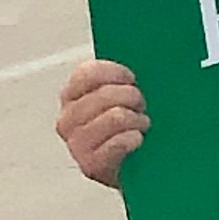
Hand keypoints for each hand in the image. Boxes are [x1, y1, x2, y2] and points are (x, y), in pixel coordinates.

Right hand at [56, 59, 149, 186]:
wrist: (138, 168)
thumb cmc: (132, 125)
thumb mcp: (125, 94)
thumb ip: (124, 76)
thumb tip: (151, 51)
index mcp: (72, 96)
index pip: (86, 73)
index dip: (115, 73)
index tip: (133, 78)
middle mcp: (67, 120)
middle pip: (104, 95)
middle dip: (132, 97)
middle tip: (143, 106)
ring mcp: (76, 144)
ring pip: (115, 117)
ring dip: (137, 120)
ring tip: (142, 125)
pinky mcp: (89, 166)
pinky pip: (117, 143)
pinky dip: (133, 140)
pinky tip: (138, 141)